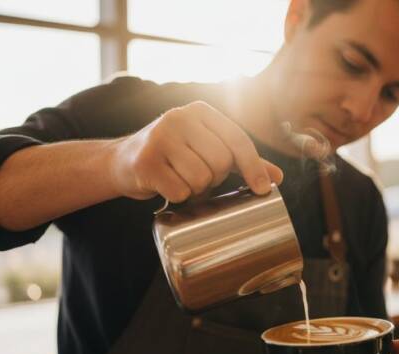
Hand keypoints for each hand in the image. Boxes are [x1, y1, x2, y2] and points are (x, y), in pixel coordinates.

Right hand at [109, 101, 283, 200]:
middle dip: (214, 178)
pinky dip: (178, 197)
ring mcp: (160, 137)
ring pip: (201, 178)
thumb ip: (240, 161)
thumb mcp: (206, 150)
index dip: (254, 166)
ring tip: (181, 181)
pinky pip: (180, 191)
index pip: (237, 139)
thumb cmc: (171, 157)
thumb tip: (278, 177)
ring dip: (195, 189)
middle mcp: (179, 117)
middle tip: (198, 177)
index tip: (264, 189)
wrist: (120, 161)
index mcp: (199, 111)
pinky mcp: (145, 161)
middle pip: (220, 161)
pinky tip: (166, 187)